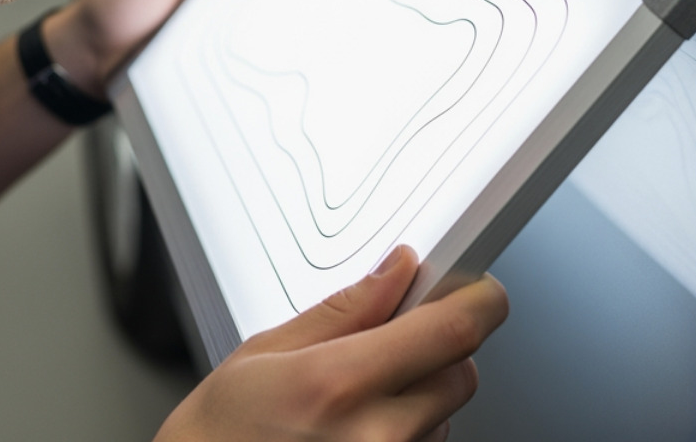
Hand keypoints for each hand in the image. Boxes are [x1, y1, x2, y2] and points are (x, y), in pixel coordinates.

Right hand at [156, 246, 508, 441]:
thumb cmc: (217, 436)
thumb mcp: (266, 353)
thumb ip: (345, 309)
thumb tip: (398, 270)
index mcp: (339, 385)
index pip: (454, 330)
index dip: (479, 299)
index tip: (478, 285)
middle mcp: (375, 437)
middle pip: (463, 372)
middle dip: (439, 346)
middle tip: (394, 340)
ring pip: (447, 414)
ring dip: (421, 395)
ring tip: (356, 401)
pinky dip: (407, 432)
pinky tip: (358, 429)